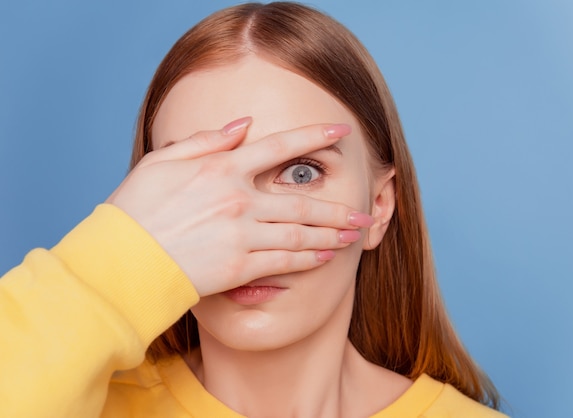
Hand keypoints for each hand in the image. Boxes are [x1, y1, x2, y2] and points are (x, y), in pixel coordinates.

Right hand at [106, 117, 373, 296]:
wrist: (121, 261)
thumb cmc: (135, 209)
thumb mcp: (163, 161)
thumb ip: (207, 140)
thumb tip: (243, 123)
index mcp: (222, 168)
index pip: (279, 147)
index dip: (314, 138)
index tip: (342, 133)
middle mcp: (238, 199)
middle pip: (301, 201)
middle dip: (336, 207)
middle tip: (363, 210)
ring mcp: (241, 235)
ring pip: (299, 233)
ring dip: (331, 234)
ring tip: (354, 234)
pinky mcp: (239, 267)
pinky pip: (283, 261)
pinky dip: (308, 258)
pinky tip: (325, 256)